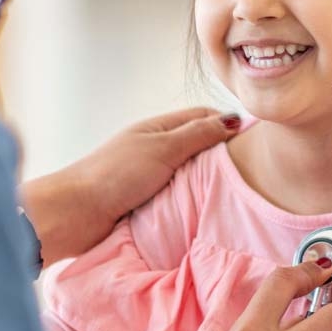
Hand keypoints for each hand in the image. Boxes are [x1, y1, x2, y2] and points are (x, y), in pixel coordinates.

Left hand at [19, 107, 240, 265]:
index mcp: (158, 128)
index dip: (227, 123)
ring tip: (235, 194)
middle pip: (197, 145)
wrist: (76, 212)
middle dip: (221, 155)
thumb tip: (233, 119)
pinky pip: (177, 195)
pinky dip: (192, 200)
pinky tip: (208, 211)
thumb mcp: (163, 148)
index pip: (202, 117)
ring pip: (188, 173)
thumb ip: (198, 134)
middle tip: (253, 171)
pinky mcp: (145, 200)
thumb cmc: (116, 175)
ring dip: (206, 181)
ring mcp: (149, 175)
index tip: (255, 140)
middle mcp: (155, 148)